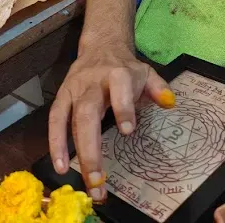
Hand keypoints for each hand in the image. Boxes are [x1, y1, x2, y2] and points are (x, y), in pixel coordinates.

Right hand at [48, 45, 172, 200]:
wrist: (101, 46)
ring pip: (69, 120)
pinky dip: (56, 143)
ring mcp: (74, 90)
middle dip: (91, 147)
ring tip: (82, 179)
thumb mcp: (146, 72)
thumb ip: (158, 88)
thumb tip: (169, 103)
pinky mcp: (61, 96)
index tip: (128, 131)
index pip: (119, 90)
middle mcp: (93, 83)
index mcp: (118, 74)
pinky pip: (55, 120)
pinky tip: (61, 166)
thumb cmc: (126, 68)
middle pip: (87, 113)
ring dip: (74, 151)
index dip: (123, 108)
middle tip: (98, 179)